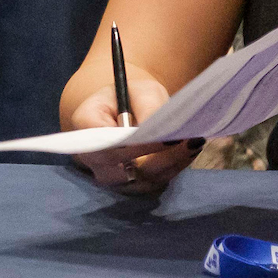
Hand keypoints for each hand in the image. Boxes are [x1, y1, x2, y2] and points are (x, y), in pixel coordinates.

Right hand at [65, 72, 199, 195]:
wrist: (126, 111)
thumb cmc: (130, 97)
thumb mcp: (141, 91)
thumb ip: (147, 107)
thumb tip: (156, 132)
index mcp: (84, 126)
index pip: (105, 144)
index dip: (135, 146)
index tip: (165, 140)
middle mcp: (91, 158)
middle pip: (124, 170)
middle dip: (160, 158)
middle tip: (190, 142)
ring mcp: (109, 176)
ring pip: (142, 180)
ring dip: (171, 164)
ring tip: (194, 143)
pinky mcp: (128, 187)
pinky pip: (153, 185)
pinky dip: (173, 170)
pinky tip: (187, 152)